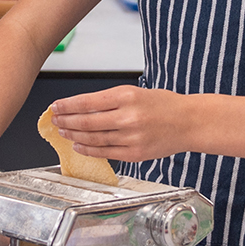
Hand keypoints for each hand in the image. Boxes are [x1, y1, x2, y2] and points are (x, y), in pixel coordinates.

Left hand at [51, 86, 192, 162]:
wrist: (189, 122)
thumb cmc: (164, 105)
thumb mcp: (136, 92)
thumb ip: (111, 100)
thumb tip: (82, 107)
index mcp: (127, 96)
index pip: (88, 101)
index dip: (68, 105)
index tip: (56, 106)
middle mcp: (128, 116)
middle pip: (87, 121)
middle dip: (67, 121)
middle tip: (55, 120)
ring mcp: (131, 137)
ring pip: (94, 138)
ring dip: (75, 135)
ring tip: (63, 131)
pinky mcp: (135, 153)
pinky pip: (105, 152)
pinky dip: (89, 150)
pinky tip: (79, 145)